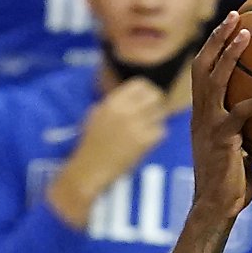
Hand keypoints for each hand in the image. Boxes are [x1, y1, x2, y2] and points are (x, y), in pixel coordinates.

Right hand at [49, 79, 169, 228]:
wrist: (90, 167)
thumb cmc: (91, 143)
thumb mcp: (96, 114)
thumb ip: (113, 103)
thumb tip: (130, 96)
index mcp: (113, 101)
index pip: (140, 84)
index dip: (146, 91)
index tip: (146, 98)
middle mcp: (126, 110)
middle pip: (154, 96)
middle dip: (155, 103)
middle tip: (152, 112)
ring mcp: (136, 125)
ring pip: (160, 113)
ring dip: (156, 119)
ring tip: (148, 127)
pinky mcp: (144, 141)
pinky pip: (161, 131)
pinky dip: (157, 134)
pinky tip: (147, 140)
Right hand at [188, 12, 251, 219]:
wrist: (215, 207)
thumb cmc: (230, 182)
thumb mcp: (239, 151)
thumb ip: (248, 133)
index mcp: (203, 114)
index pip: (203, 71)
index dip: (213, 47)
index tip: (228, 25)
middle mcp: (201, 114)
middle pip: (203, 65)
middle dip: (217, 38)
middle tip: (235, 15)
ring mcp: (209, 124)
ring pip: (214, 80)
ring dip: (229, 54)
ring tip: (246, 34)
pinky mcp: (222, 139)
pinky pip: (241, 113)